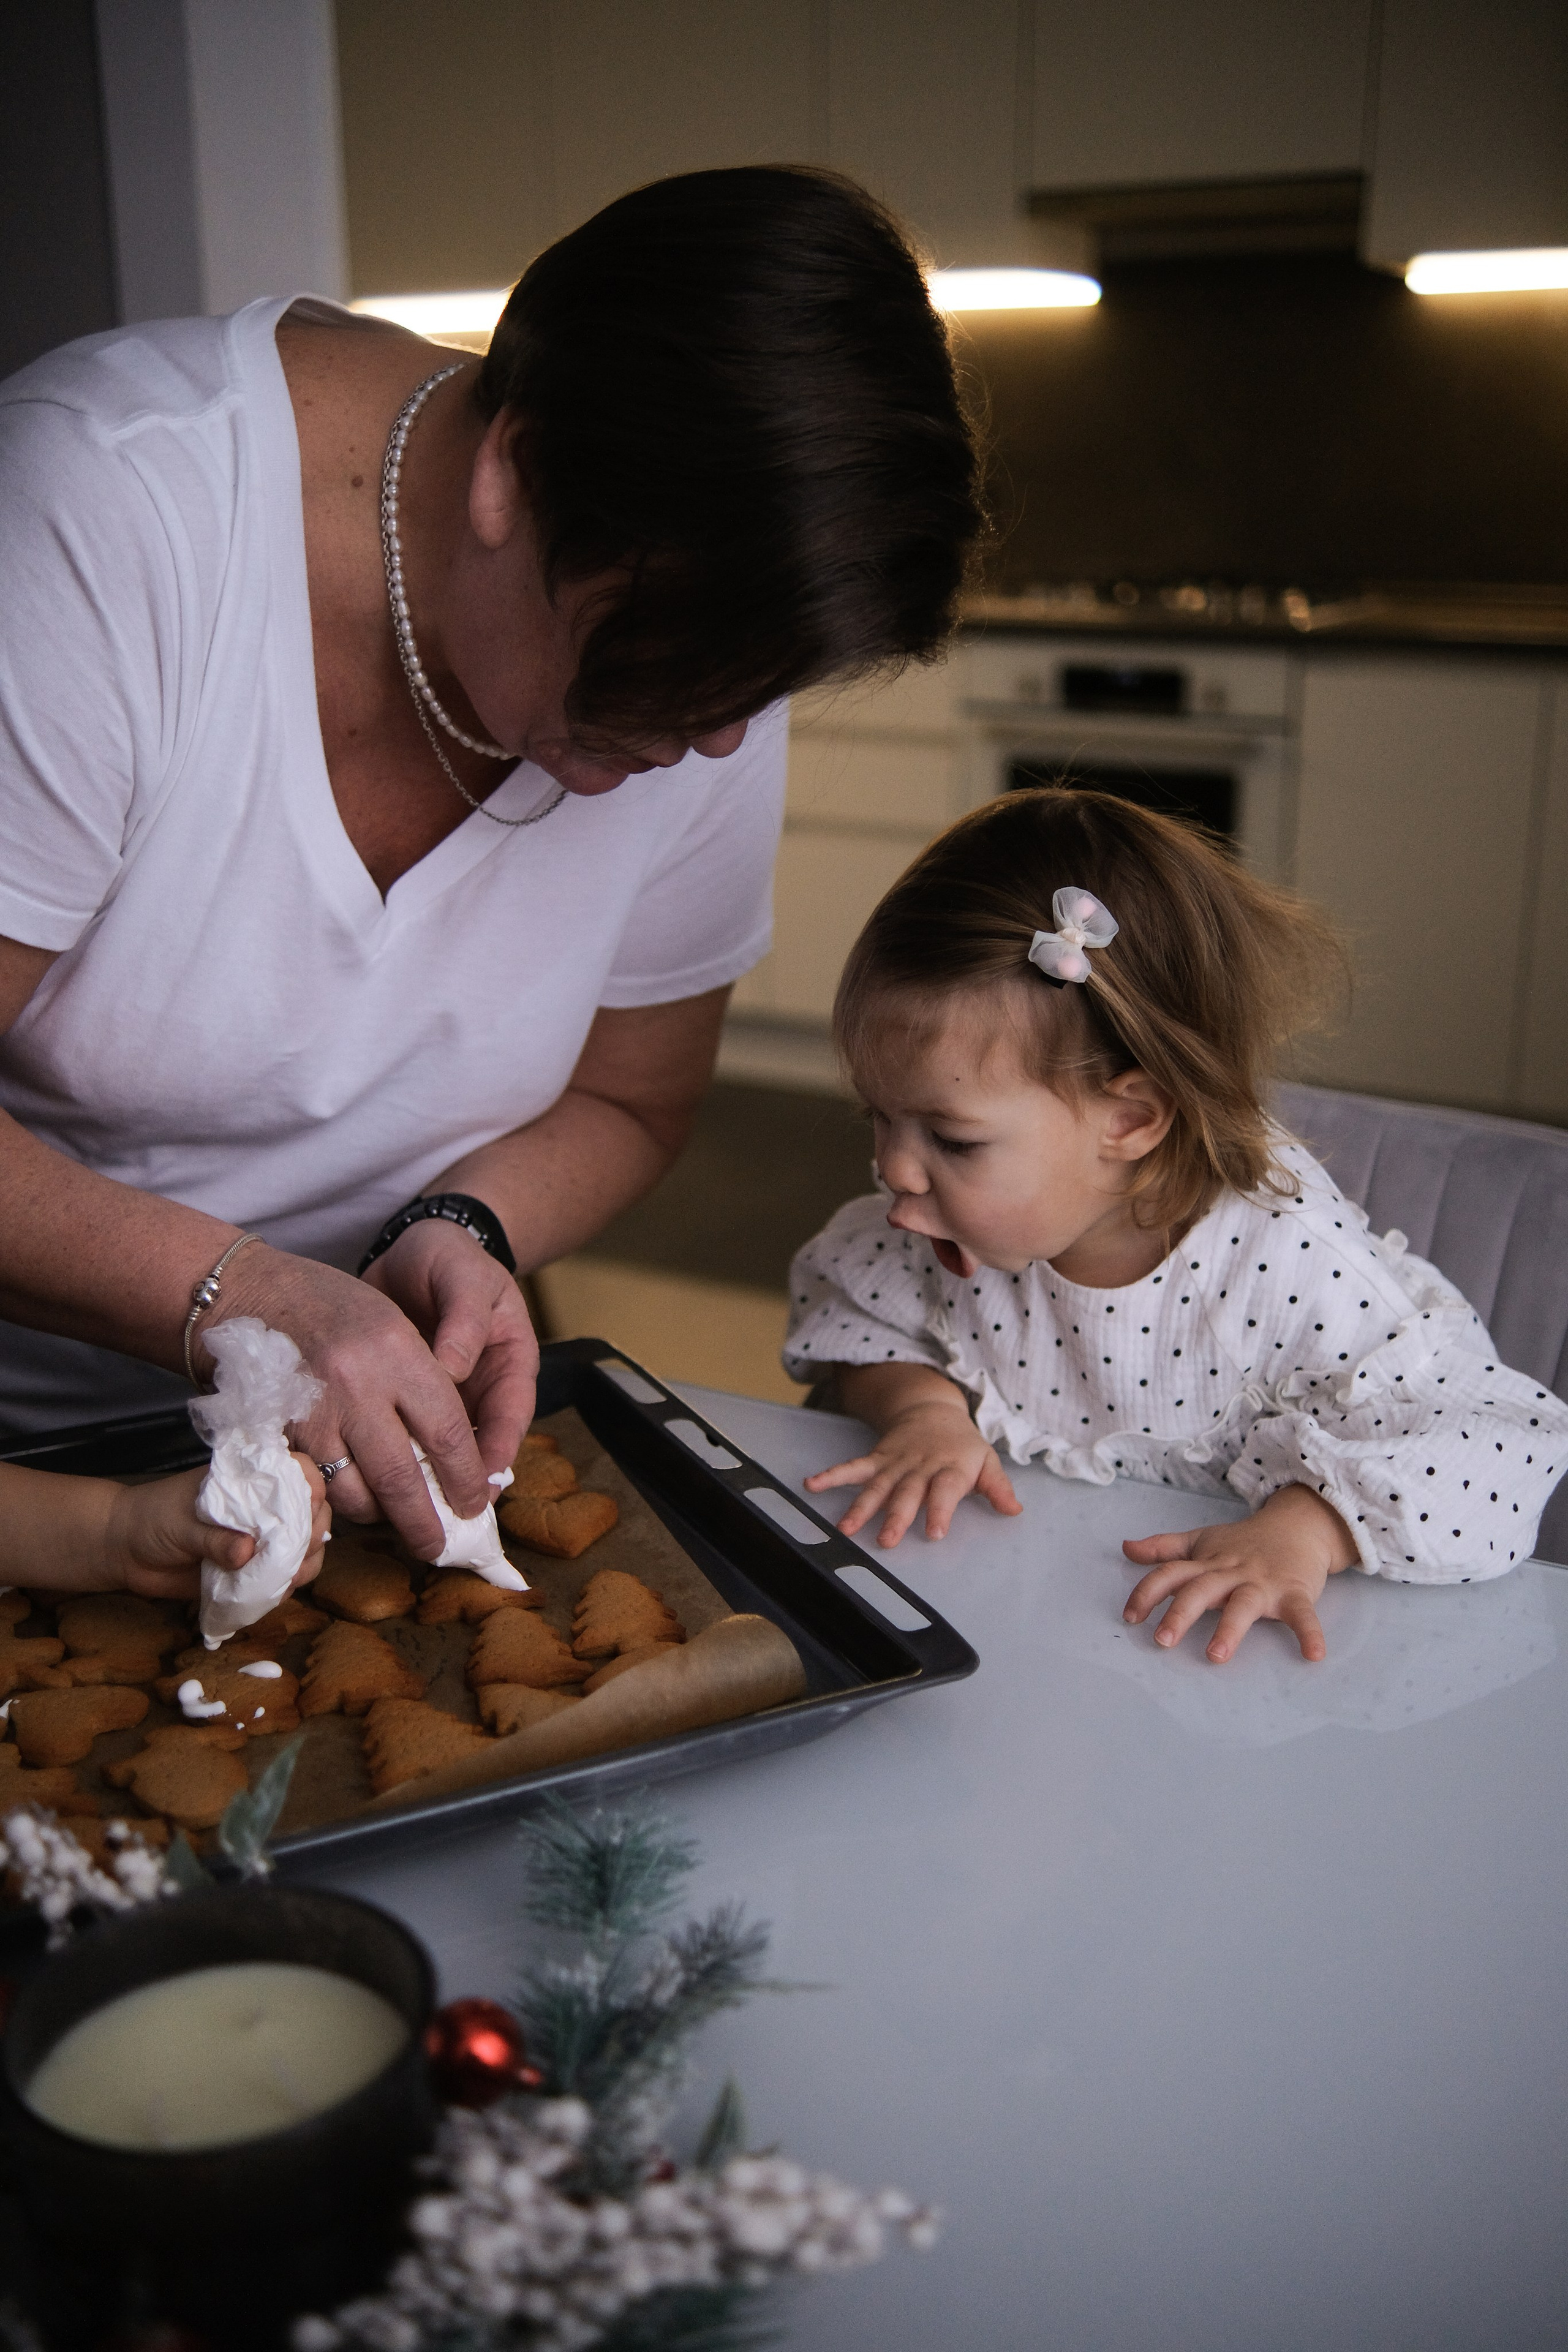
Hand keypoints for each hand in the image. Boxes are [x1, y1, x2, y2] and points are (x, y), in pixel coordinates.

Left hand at [100, 1455, 330, 1601]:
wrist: (124, 1550)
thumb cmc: (151, 1519)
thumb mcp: (179, 1523)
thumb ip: (213, 1538)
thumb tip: (247, 1553)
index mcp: (248, 1479)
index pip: (296, 1471)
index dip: (310, 1487)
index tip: (308, 1507)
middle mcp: (261, 1507)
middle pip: (311, 1512)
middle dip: (314, 1532)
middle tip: (300, 1552)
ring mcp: (259, 1539)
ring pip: (304, 1547)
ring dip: (305, 1563)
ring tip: (290, 1578)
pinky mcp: (251, 1569)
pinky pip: (281, 1577)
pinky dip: (285, 1586)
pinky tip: (276, 1592)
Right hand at [214, 1230, 535, 1557]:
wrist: (249, 1292)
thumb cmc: (332, 1305)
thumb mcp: (392, 1323)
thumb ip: (425, 1378)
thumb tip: (457, 1446)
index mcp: (398, 1352)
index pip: (448, 1432)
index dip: (467, 1478)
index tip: (475, 1503)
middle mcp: (358, 1386)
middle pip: (402, 1478)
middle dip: (425, 1523)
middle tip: (439, 1547)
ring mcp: (315, 1413)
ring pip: (356, 1493)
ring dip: (380, 1518)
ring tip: (397, 1524)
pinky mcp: (282, 1433)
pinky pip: (320, 1485)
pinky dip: (340, 1501)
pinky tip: (356, 1501)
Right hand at [804, 1397, 1021, 1545]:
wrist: (933, 1409)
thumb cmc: (963, 1445)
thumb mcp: (987, 1461)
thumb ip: (998, 1487)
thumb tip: (1014, 1510)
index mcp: (950, 1469)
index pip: (945, 1491)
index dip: (940, 1510)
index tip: (935, 1533)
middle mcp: (920, 1467)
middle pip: (907, 1493)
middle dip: (895, 1516)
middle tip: (885, 1540)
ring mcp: (895, 1463)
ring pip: (876, 1486)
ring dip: (859, 1506)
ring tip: (844, 1527)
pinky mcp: (877, 1459)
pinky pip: (853, 1467)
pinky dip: (832, 1475)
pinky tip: (812, 1485)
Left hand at [1121, 1484, 1357, 1662]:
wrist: (1296, 1526)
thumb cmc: (1243, 1542)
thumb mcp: (1201, 1540)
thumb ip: (1164, 1548)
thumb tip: (1126, 1548)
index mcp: (1207, 1564)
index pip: (1171, 1574)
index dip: (1147, 1593)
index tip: (1130, 1617)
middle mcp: (1231, 1573)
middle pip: (1201, 1590)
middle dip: (1180, 1614)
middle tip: (1161, 1641)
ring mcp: (1263, 1583)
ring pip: (1243, 1605)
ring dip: (1229, 1629)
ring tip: (1215, 1655)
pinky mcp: (1295, 1592)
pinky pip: (1303, 1615)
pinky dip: (1310, 1633)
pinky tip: (1313, 1654)